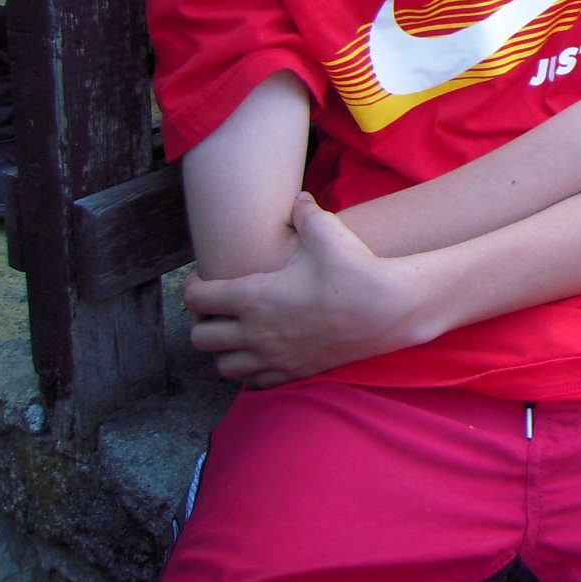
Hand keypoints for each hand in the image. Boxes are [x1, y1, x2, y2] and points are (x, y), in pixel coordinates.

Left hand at [186, 194, 424, 387]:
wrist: (388, 309)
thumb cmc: (354, 269)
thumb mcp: (327, 232)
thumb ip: (305, 213)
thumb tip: (299, 199)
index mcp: (252, 297)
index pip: (197, 299)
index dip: (192, 287)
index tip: (201, 279)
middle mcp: (254, 333)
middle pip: (200, 339)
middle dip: (201, 323)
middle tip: (216, 310)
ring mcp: (273, 357)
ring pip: (223, 366)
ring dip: (222, 351)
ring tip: (236, 335)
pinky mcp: (293, 373)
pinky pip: (254, 382)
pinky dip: (250, 371)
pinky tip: (263, 354)